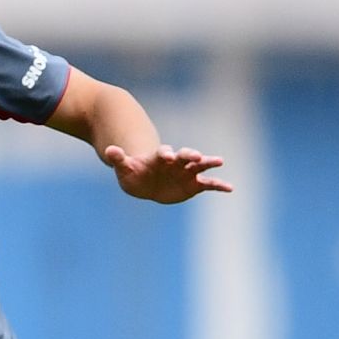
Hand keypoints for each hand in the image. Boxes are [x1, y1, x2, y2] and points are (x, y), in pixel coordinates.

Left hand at [105, 145, 229, 203]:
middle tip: (196, 155)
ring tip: (220, 161)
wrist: (146, 181)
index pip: (163, 153)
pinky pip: (209, 184)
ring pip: (200, 166)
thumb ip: (119, 159)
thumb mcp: (124, 167)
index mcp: (159, 157)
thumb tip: (108, 150)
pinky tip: (230, 188)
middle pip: (185, 155)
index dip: (165, 154)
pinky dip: (219, 185)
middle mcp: (176, 162)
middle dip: (190, 155)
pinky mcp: (194, 184)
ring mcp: (186, 171)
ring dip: (209, 162)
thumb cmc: (134, 172)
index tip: (168, 156)